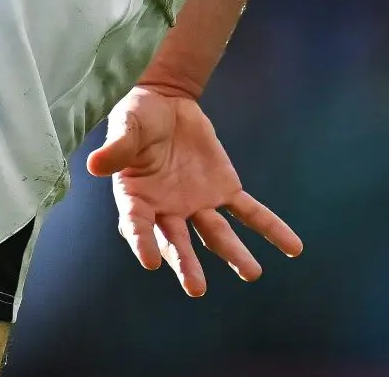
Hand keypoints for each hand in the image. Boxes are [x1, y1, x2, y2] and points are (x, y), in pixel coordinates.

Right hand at [86, 84, 301, 297]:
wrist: (167, 100)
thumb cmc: (137, 115)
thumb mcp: (126, 125)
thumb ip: (118, 147)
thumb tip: (95, 165)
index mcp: (137, 197)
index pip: (137, 224)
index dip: (142, 241)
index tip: (149, 260)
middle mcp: (167, 210)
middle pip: (178, 241)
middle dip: (187, 264)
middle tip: (196, 287)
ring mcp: (198, 204)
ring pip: (216, 235)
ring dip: (234, 254)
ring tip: (252, 272)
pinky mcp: (224, 190)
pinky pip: (249, 212)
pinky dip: (271, 228)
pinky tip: (292, 247)